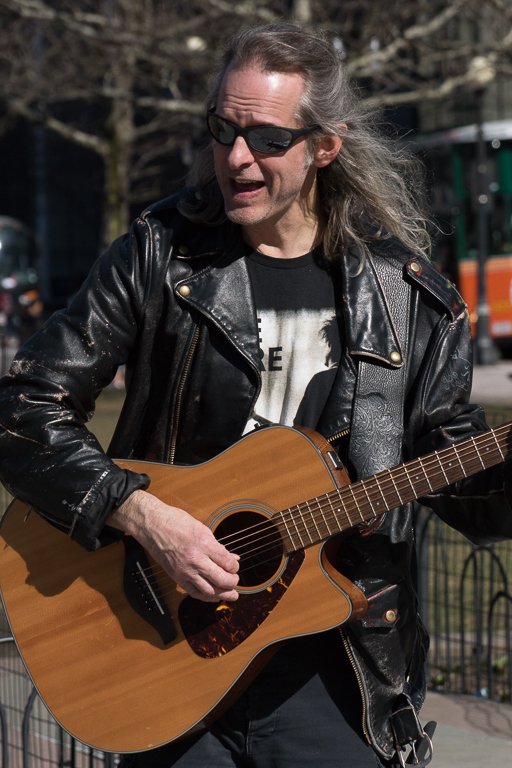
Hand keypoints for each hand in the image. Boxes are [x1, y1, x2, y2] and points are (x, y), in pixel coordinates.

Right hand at [108, 490, 239, 602]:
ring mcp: (185, 570)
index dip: (235, 567)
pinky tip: (214, 596)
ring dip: (223, 594)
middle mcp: (195, 559)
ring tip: (230, 594)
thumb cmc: (175, 522)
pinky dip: (206, 597)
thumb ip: (218, 546)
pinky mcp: (176, 577)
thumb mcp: (202, 528)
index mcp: (204, 543)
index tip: (235, 566)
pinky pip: (194, 593)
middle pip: (222, 580)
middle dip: (233, 582)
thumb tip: (232, 558)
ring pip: (209, 591)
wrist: (152, 526)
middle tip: (235, 581)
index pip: (228, 563)